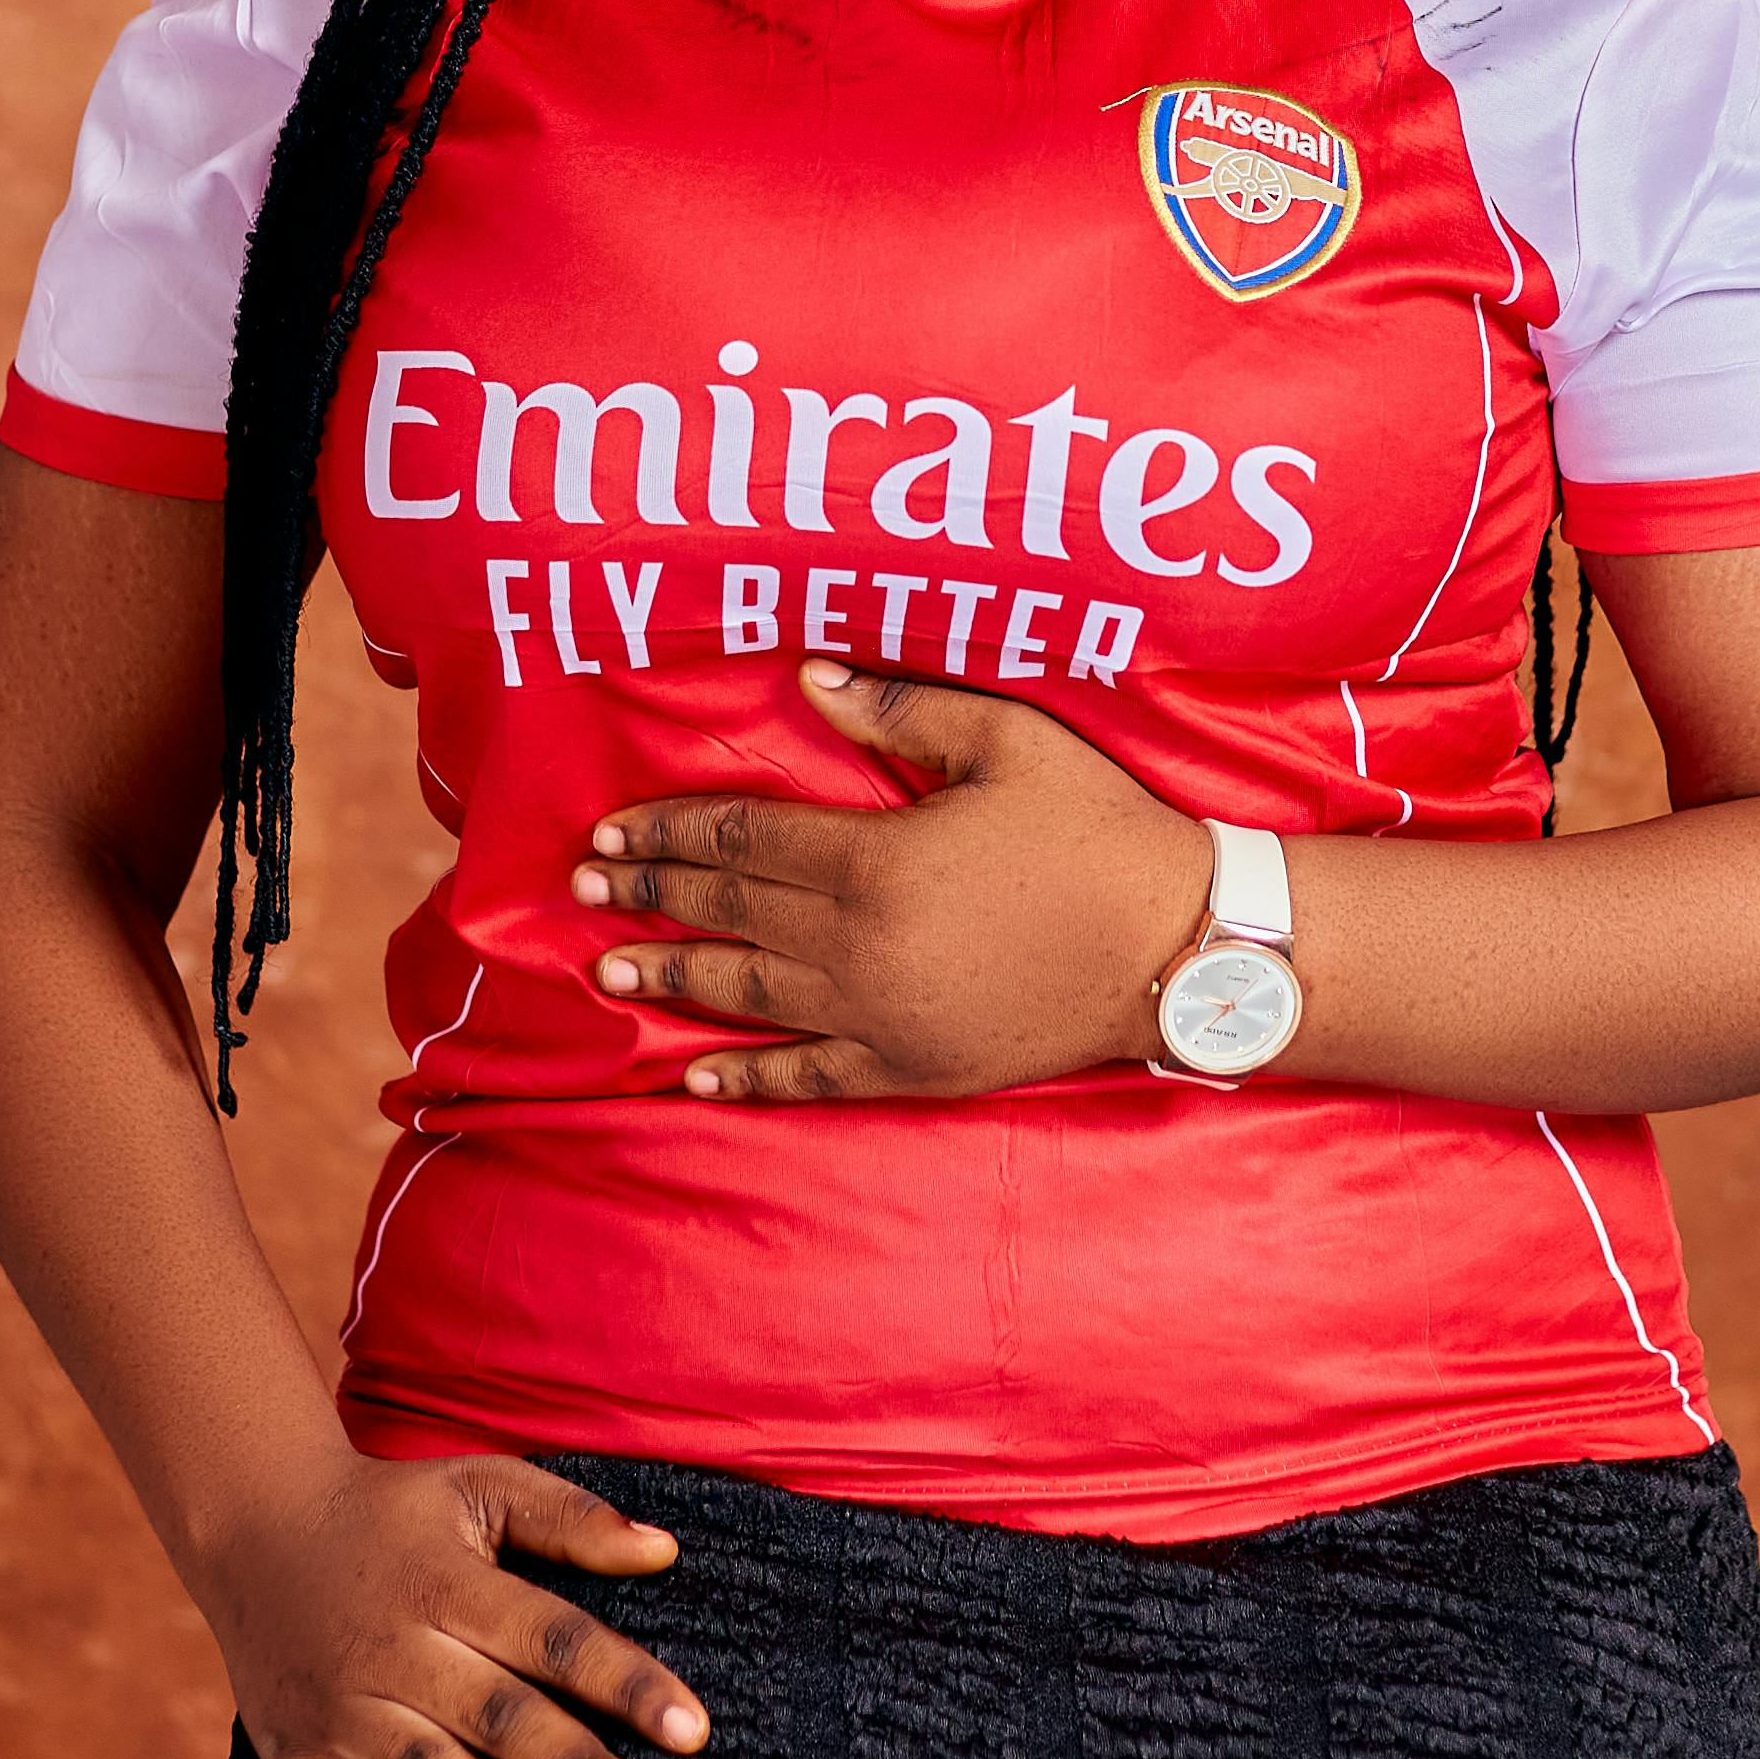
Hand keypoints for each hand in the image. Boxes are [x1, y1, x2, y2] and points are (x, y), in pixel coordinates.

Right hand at [201, 1446, 709, 1758]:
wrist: (251, 1518)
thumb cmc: (391, 1512)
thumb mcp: (478, 1486)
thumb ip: (571, 1518)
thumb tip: (668, 1551)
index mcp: (447, 1582)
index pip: (552, 1636)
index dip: (622, 1681)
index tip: (691, 1729)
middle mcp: (394, 1648)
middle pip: (494, 1711)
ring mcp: (338, 1708)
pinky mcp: (290, 1754)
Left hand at [572, 659, 1214, 1103]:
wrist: (1179, 950)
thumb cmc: (1096, 831)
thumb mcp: (1007, 741)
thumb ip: (901, 711)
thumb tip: (809, 680)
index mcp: (875, 860)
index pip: (741, 842)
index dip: (669, 835)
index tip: (610, 833)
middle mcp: (860, 947)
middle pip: (729, 917)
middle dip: (648, 900)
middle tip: (580, 892)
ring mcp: (882, 1018)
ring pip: (750, 996)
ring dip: (674, 978)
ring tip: (609, 969)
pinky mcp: (914, 1069)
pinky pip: (811, 1078)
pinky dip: (749, 1077)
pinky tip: (697, 1076)